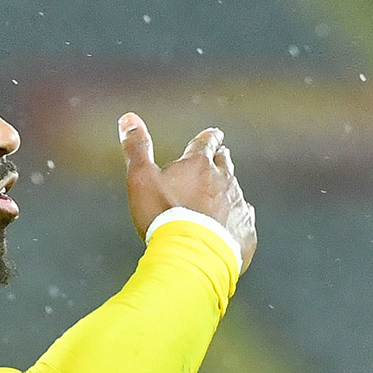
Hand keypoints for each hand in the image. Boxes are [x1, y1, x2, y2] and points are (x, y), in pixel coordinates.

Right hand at [118, 113, 257, 272]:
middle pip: (225, 164)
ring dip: (228, 191)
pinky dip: (236, 220)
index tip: (213, 134)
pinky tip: (231, 226)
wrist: (192, 255)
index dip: (209, 138)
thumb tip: (128, 117)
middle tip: (220, 157)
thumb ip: (137, 149)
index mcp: (199, 165)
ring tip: (222, 196)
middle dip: (221, 160)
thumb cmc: (163, 216)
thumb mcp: (141, 180)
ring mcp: (238, 205)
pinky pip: (243, 221)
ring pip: (235, 191)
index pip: (206, 142)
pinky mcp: (245, 231)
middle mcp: (224, 180)